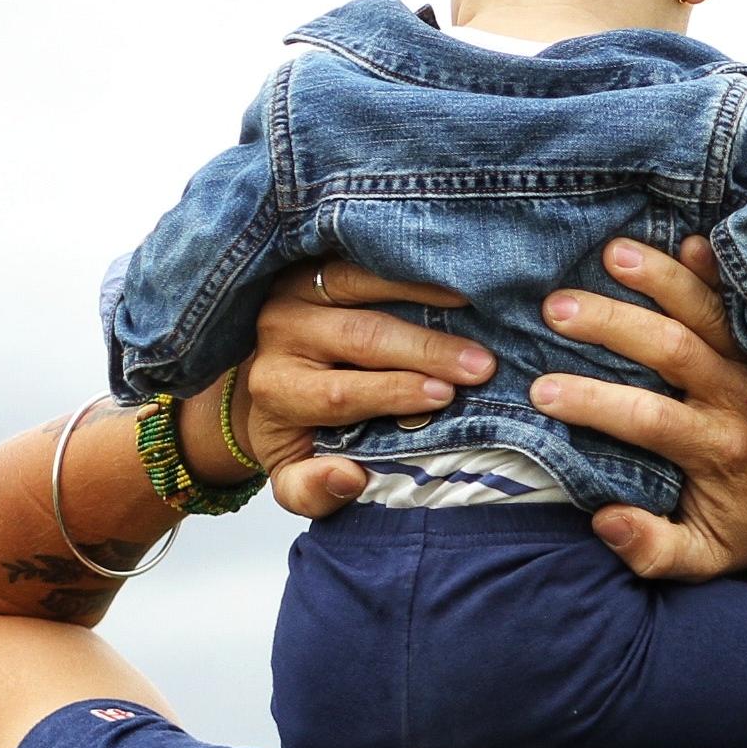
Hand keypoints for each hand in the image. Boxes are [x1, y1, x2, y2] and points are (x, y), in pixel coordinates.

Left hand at [241, 262, 492, 516]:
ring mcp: (296, 289)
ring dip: (423, 293)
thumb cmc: (297, 432)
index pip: (337, 393)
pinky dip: (409, 262)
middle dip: (424, 350)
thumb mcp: (293, 477)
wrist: (267, 379)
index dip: (393, 393)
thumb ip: (312, 491)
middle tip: (480, 364)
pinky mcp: (315, 261)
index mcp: (276, 389)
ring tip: (475, 305)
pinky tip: (453, 272)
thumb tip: (348, 477)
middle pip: (358, 336)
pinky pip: (364, 256)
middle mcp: (279, 332)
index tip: (445, 397)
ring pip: (360, 283)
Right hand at [535, 238, 746, 587]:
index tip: (541, 391)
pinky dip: (719, 269)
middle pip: (673, 350)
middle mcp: (736, 400)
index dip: (594, 403)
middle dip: (613, 325)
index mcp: (716, 450)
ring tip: (612, 252)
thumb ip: (653, 549)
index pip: (649, 419)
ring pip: (709, 312)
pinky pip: (744, 301)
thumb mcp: (703, 558)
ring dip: (662, 279)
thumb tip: (604, 520)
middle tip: (555, 307)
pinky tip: (688, 238)